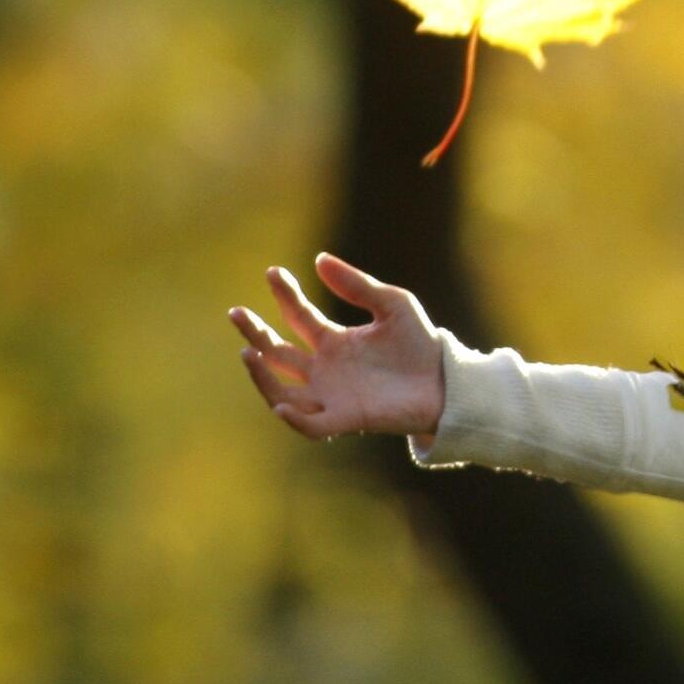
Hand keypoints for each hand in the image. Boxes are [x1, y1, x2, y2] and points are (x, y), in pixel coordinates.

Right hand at [230, 254, 446, 441]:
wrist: (448, 382)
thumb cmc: (420, 344)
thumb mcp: (392, 304)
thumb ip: (357, 285)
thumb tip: (319, 259)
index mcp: (334, 342)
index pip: (298, 317)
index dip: (284, 295)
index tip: (273, 272)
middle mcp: (325, 370)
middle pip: (278, 353)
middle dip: (255, 333)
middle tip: (236, 312)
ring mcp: (331, 396)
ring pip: (281, 391)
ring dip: (261, 375)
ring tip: (249, 351)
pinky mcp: (346, 419)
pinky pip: (310, 424)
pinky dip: (294, 418)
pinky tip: (281, 403)